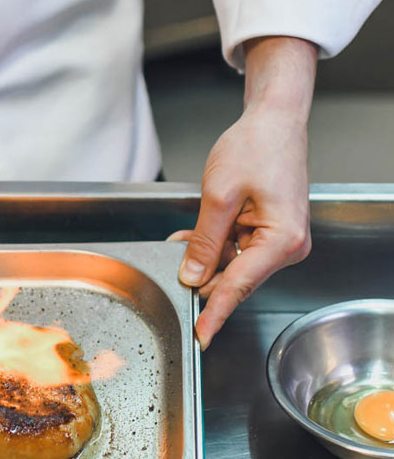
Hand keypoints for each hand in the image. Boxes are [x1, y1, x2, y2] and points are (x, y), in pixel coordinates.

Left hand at [168, 37, 316, 349]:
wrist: (273, 121)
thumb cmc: (255, 148)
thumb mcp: (218, 196)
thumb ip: (204, 242)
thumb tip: (192, 277)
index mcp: (281, 240)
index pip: (238, 286)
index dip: (213, 312)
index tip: (200, 336)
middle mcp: (287, 246)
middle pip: (234, 279)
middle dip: (201, 275)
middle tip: (172, 264)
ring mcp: (279, 241)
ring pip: (231, 266)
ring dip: (204, 258)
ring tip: (182, 240)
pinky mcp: (269, 233)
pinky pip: (235, 250)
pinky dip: (213, 246)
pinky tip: (192, 238)